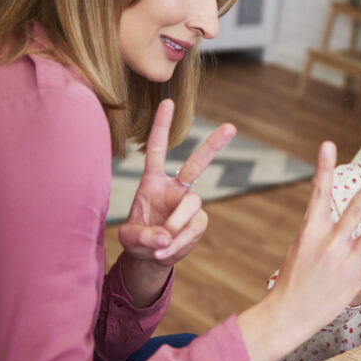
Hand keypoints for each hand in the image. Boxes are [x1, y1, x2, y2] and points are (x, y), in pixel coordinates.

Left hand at [118, 100, 234, 265]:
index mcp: (152, 182)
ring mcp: (188, 205)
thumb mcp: (129, 239)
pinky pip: (194, 229)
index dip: (161, 126)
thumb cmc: (138, 240)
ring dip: (176, 225)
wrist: (151, 258)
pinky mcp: (198, 222)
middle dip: (213, 145)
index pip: (157, 149)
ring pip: (192, 205)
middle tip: (231, 127)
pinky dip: (180, 243)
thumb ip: (142, 236)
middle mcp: (174, 188)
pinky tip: (166, 251)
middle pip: (196, 164)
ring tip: (160, 245)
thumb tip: (165, 236)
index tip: (168, 102)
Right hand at [237, 141, 360, 360]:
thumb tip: (321, 205)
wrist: (289, 312)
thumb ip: (316, 225)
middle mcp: (329, 242)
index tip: (328, 145)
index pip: (318, 193)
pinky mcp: (358, 277)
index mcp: (310, 230)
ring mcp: (345, 260)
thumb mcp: (300, 246)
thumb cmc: (294, 278)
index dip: (323, 168)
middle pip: (355, 209)